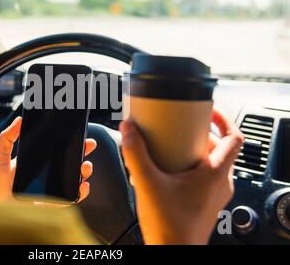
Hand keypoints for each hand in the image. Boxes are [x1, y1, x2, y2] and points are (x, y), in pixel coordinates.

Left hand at [0, 116, 96, 204]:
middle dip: (80, 154)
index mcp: (32, 165)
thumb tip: (18, 120)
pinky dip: (79, 193)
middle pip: (67, 164)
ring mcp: (47, 190)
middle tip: (87, 145)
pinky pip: (68, 199)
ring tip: (85, 165)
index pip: (54, 152)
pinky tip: (82, 185)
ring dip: (82, 171)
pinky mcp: (49, 204)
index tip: (76, 135)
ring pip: (71, 180)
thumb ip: (7, 138)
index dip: (67, 144)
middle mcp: (42, 177)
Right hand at [119, 109, 243, 244]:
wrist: (173, 253)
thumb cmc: (170, 227)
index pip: (234, 137)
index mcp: (215, 174)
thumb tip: (128, 130)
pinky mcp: (206, 202)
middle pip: (219, 148)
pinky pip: (205, 177)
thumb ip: (135, 154)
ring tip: (173, 147)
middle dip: (200, 135)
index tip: (208, 111)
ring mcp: (215, 194)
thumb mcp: (148, 183)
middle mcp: (220, 183)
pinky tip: (169, 171)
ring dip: (195, 151)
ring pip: (212, 163)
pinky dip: (191, 167)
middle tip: (182, 128)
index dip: (223, 119)